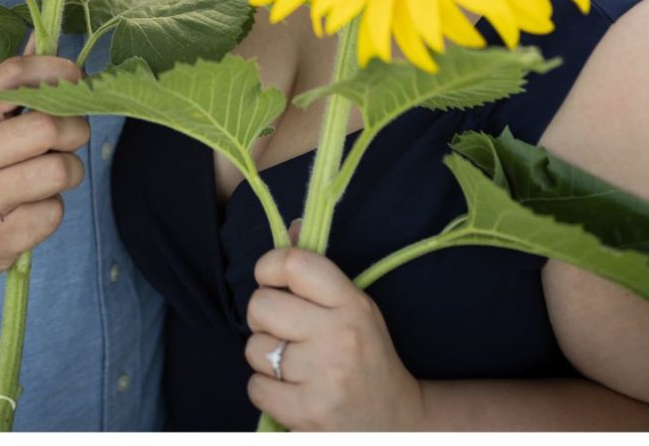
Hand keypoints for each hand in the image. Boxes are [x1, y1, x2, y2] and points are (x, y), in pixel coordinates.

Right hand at [0, 54, 89, 278]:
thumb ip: (14, 81)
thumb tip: (45, 33)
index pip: (15, 75)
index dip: (57, 70)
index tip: (76, 78)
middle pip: (49, 126)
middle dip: (75, 130)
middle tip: (69, 137)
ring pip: (58, 170)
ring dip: (67, 171)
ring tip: (48, 174)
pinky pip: (52, 214)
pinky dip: (51, 210)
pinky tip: (29, 209)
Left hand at [245, 223, 423, 431]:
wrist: (394, 421)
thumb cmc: (369, 357)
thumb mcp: (356, 308)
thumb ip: (319, 273)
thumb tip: (290, 228)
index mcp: (352, 304)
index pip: (294, 264)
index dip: (270, 266)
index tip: (272, 278)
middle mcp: (337, 336)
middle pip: (261, 306)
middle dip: (264, 316)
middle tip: (283, 328)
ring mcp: (321, 377)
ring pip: (255, 349)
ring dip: (266, 357)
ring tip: (293, 364)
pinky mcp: (305, 413)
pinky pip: (255, 387)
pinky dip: (267, 389)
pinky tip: (291, 389)